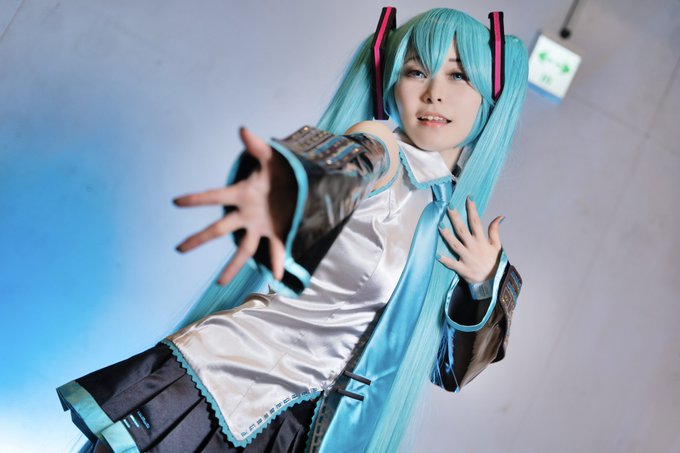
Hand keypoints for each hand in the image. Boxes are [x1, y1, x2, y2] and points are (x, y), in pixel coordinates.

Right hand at [174, 127, 293, 284]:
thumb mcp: (271, 158)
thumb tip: (243, 129)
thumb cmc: (280, 170)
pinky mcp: (278, 233)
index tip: (176, 201)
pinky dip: (276, 262)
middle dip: (200, 238)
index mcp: (242, 194)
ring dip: (232, 266)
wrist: (299, 184)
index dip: (197, 198)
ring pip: (243, 249)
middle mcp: (247, 214)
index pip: (215, 196)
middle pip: (219, 229)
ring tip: (219, 283)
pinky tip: (276, 276)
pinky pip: (275, 250)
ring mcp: (260, 226)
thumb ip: (257, 147)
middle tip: (179, 248)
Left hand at [437, 196, 502, 283]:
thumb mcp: (497, 246)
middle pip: (462, 230)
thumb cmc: (495, 263)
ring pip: (455, 244)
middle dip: (456, 218)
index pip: (476, 222)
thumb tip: (500, 216)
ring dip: (447, 235)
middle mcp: (473, 247)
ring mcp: (467, 258)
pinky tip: (437, 254)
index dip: (472, 210)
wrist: (496, 281)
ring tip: (440, 225)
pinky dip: (445, 260)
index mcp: (482, 241)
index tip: (468, 198)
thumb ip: (495, 231)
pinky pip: (452, 264)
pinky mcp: (463, 269)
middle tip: (449, 207)